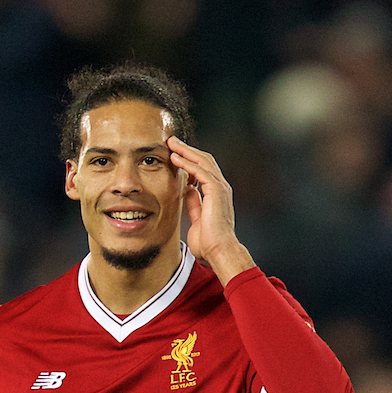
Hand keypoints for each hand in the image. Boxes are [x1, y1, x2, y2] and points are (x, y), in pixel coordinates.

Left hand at [167, 136, 254, 283]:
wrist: (219, 251)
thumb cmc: (209, 242)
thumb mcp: (197, 218)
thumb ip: (194, 203)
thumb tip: (187, 191)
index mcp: (216, 194)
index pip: (203, 169)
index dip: (189, 160)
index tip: (174, 154)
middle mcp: (220, 187)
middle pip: (204, 160)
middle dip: (187, 149)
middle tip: (172, 141)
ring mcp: (220, 187)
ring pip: (202, 161)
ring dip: (185, 151)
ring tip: (171, 143)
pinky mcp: (216, 190)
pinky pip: (200, 170)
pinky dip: (187, 162)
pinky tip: (175, 157)